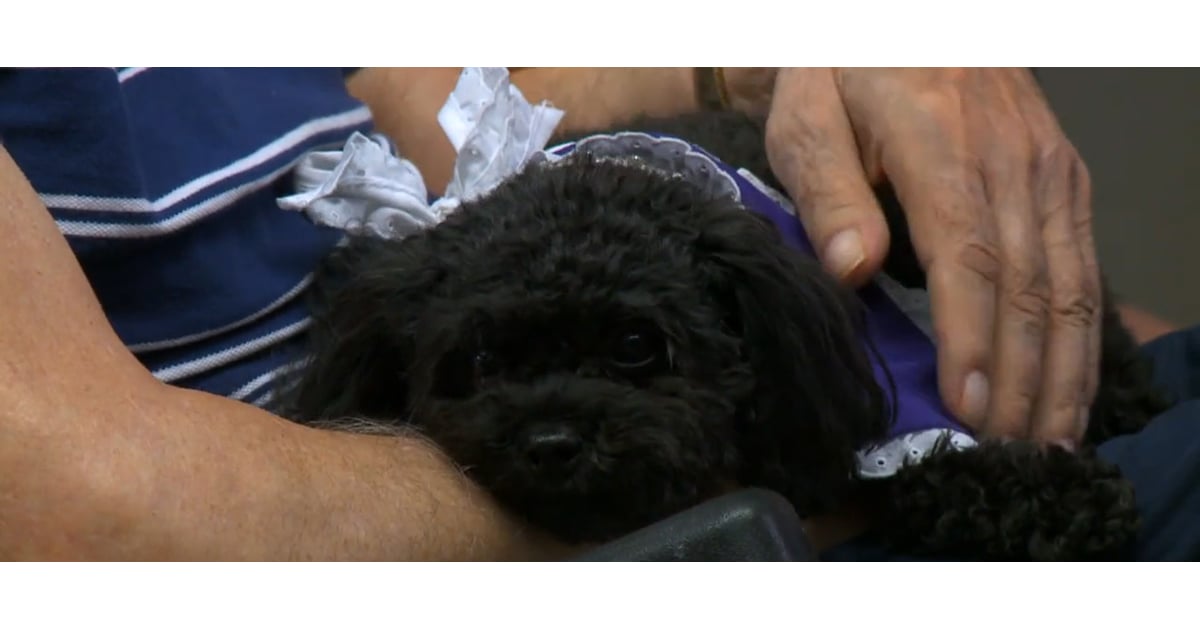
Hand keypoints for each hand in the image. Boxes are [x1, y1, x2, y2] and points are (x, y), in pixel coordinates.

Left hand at [760, 68, 1098, 444]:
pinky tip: (1070, 387)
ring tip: (1045, 443)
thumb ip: (829, 191)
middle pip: (1030, 286)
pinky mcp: (1065, 179)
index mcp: (943, 146)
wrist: (903, 20)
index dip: (971, 339)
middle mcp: (1013, 160)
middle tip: (1003, 453)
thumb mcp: (808, 117)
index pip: (968, 257)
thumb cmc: (844, 71)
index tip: (966, 407)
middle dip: (1019, 378)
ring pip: (1070, 286)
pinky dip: (1083, 335)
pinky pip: (1084, 266)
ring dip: (1061, 372)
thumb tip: (852, 266)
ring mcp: (1049, 170)